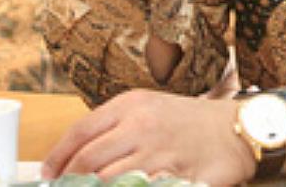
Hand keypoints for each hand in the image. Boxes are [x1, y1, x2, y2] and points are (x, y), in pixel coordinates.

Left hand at [42, 90, 254, 184]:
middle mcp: (142, 127)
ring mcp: (160, 154)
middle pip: (87, 162)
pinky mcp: (178, 177)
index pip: (79, 132)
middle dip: (70, 182)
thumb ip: (113, 126)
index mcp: (131, 105)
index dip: (56, 158)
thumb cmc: (189, 121)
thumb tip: (73, 156)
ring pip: (108, 182)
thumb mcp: (148, 108)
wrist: (237, 129)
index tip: (48, 175)